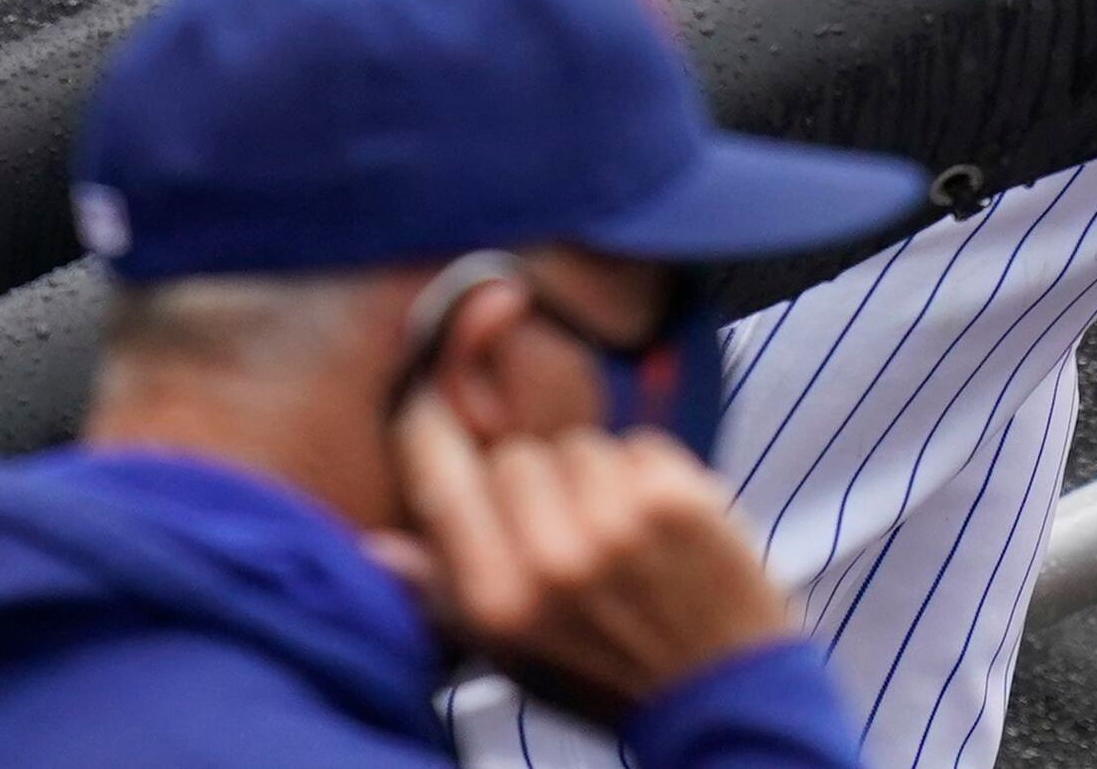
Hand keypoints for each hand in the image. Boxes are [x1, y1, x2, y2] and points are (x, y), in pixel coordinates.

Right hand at [380, 395, 801, 721]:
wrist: (721, 693)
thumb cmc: (606, 671)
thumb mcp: (511, 653)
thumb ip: (444, 594)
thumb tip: (375, 548)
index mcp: (498, 603)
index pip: (440, 481)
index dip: (430, 431)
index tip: (427, 403)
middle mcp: (550, 564)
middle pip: (514, 457)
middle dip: (538, 484)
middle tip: (570, 535)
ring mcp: (616, 528)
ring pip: (578, 445)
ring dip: (597, 479)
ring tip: (621, 537)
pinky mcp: (676, 501)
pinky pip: (638, 443)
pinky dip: (651, 474)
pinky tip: (662, 527)